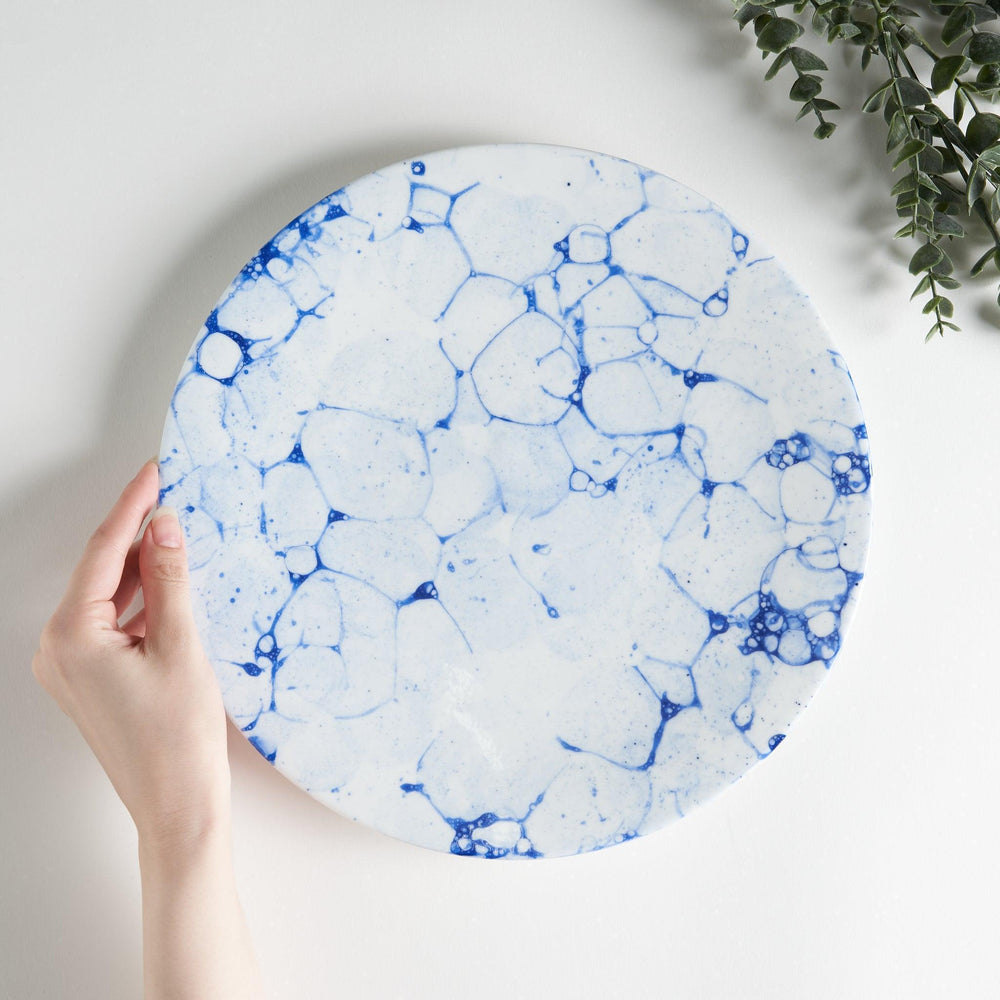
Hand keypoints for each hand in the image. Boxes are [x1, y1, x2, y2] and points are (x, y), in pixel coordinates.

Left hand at [32, 459, 230, 848]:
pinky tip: (172, 586)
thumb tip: (164, 525)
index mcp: (71, 635)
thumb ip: (170, 580)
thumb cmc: (178, 736)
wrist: (176, 805)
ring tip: (181, 537)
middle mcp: (58, 647)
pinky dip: (142, 602)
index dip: (132, 505)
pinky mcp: (90, 679)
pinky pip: (113, 624)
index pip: (104, 551)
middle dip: (139, 535)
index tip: (155, 470)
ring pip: (109, 598)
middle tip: (174, 495)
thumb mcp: (181, 646)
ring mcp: (70, 666)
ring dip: (144, 569)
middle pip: (102, 572)